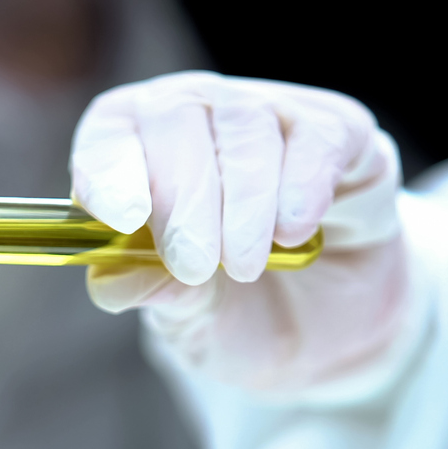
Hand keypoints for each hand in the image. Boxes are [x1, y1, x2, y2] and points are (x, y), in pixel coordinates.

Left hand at [71, 71, 409, 389]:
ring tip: (246, 266)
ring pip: (247, 124)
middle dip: (182, 196)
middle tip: (192, 263)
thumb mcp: (186, 316)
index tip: (120, 217)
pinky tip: (293, 231)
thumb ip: (151, 290)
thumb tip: (113, 278)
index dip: (108, 166)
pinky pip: (318, 136)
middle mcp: (201, 114)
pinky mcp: (339, 131)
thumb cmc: (237, 310)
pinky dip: (303, 183)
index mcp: (140, 150)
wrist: (327, 335)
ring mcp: (272, 113)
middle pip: (178, 116)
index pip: (110, 128)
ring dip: (244, 200)